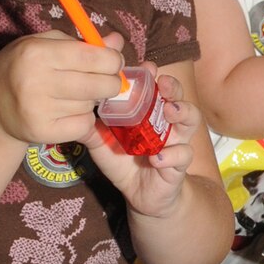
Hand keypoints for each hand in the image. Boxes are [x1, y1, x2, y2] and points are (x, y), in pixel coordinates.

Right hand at [0, 29, 125, 148]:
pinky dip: (83, 119)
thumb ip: (81, 42)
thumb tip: (117, 42)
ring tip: (74, 94)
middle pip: (100, 84)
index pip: (94, 57)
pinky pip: (83, 125)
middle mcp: (36, 82)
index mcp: (38, 53)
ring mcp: (38, 110)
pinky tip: (69, 111)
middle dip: (111, 82)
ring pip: (91, 105)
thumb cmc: (22, 67)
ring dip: (91, 100)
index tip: (113, 62)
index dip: (113, 60)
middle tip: (106, 80)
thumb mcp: (45, 44)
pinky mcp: (42, 133)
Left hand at [85, 66, 201, 218]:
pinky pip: (183, 155)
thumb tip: (72, 113)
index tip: (145, 68)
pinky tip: (157, 158)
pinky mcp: (178, 164)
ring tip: (170, 111)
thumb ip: (90, 130)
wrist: (141, 195)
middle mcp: (166, 122)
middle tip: (163, 84)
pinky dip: (172, 155)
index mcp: (149, 112)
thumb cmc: (124, 163)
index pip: (154, 87)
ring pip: (191, 120)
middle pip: (178, 96)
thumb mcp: (102, 145)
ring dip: (183, 112)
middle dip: (173, 87)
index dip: (152, 75)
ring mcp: (176, 141)